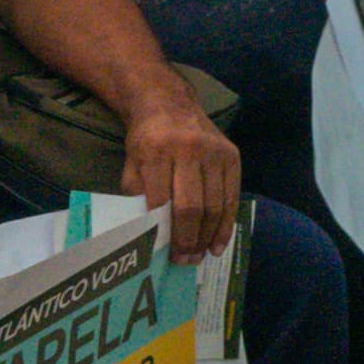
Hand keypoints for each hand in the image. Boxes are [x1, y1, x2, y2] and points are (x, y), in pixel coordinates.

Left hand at [119, 92, 241, 264]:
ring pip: (215, 205)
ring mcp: (213, 151)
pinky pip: (232, 196)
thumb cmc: (146, 140)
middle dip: (188, 239)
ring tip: (199, 256)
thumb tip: (146, 235)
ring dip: (208, 236)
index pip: (161, 199)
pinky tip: (218, 244)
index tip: (164, 252)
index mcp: (157, 150)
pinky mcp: (231, 155)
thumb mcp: (132, 163)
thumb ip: (137, 194)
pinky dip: (226, 224)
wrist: (168, 103)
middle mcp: (188, 149)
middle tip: (184, 260)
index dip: (164, 230)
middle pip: (191, 205)